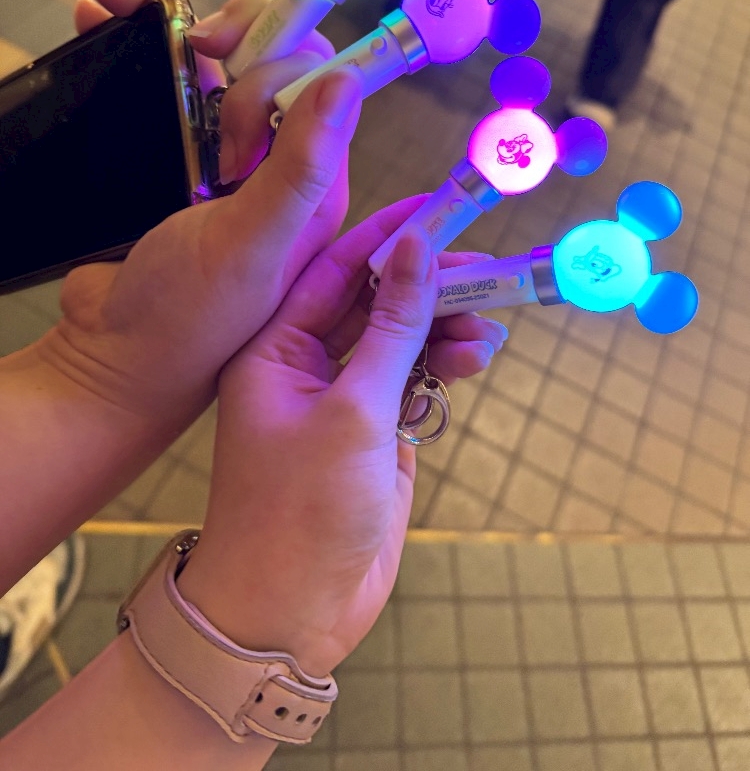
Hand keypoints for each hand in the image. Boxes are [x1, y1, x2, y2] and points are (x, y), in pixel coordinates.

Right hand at [43, 0, 360, 443]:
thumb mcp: (255, 244)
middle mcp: (274, 164)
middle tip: (192, 55)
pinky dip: (138, 47)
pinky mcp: (172, 156)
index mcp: (312, 184)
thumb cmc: (189, 316)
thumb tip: (349, 80)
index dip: (280, 60)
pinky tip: (98, 15)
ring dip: (173, 20)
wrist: (110, 354)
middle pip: (269, 61)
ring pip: (216, 64)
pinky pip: (168, 85)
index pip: (320, 81)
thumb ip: (303, 167)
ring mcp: (219, 156)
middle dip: (230, 37)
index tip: (228, 69)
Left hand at [178, 201, 507, 676]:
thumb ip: (391, 330)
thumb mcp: (354, 412)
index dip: (386, 236)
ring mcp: (343, 400)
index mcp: (274, 349)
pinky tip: (476, 357)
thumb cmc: (300, 515)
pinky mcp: (375, 432)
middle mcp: (305, 366)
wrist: (291, 615)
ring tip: (488, 327)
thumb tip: (416, 252)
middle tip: (485, 270)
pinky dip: (446, 366)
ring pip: (401, 341)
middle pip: (375, 303)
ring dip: (445, 329)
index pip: (333, 271)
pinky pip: (416, 380)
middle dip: (428, 286)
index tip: (437, 209)